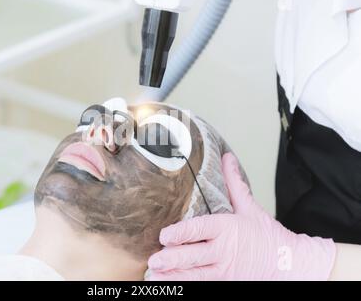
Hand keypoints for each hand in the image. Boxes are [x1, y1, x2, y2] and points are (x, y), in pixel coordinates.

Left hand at [148, 153, 335, 280]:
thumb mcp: (250, 207)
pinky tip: (171, 284)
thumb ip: (234, 183)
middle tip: (154, 259)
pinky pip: (203, 284)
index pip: (200, 229)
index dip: (181, 233)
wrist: (288, 264)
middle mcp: (223, 250)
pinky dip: (186, 284)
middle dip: (173, 258)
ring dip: (175, 275)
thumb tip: (227, 158)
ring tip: (155, 275)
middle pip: (194, 255)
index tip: (164, 235)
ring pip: (196, 274)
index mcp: (227, 228)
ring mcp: (224, 270)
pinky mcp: (225, 282)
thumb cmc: (266, 235)